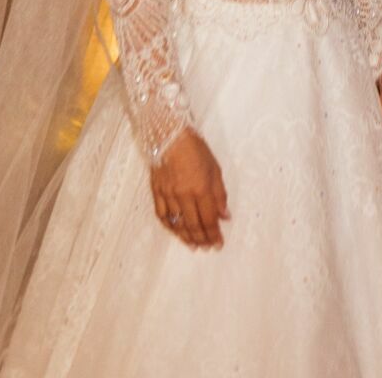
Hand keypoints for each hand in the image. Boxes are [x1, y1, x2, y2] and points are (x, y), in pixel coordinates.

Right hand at [150, 128, 228, 248]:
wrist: (169, 135)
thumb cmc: (195, 148)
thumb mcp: (215, 168)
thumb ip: (220, 194)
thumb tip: (225, 216)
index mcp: (201, 189)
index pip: (208, 220)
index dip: (214, 235)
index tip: (218, 244)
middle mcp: (184, 195)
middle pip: (193, 225)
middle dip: (201, 239)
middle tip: (207, 247)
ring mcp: (168, 195)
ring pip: (177, 224)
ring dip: (186, 237)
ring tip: (193, 245)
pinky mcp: (156, 192)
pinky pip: (162, 215)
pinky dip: (170, 227)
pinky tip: (176, 231)